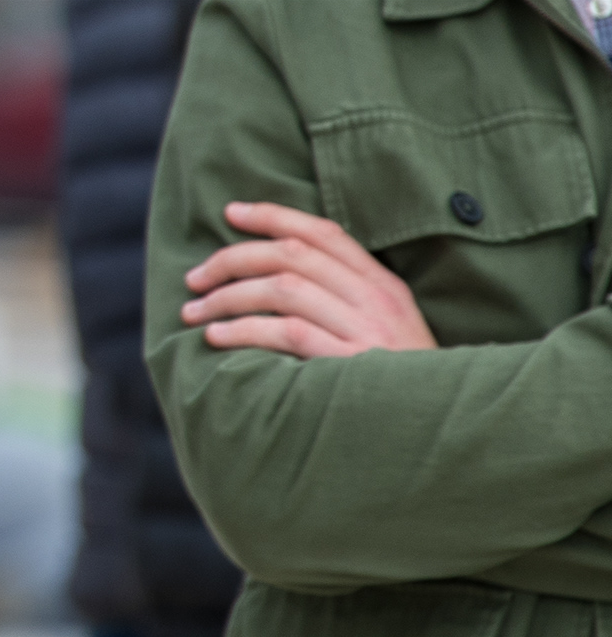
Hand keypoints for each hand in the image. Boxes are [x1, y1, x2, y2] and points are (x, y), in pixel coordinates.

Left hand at [181, 201, 436, 359]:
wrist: (441, 424)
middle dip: (233, 260)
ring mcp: (367, 331)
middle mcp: (377, 300)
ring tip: (195, 313)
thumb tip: (275, 273)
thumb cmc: (399, 381)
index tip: (229, 212)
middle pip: (292, 255)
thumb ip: (344, 298)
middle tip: (194, 279)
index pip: (323, 233)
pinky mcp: (352, 364)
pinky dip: (244, 330)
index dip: (273, 215)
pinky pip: (287, 333)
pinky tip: (217, 337)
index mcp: (385, 286)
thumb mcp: (386, 329)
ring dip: (228, 297)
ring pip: (283, 290)